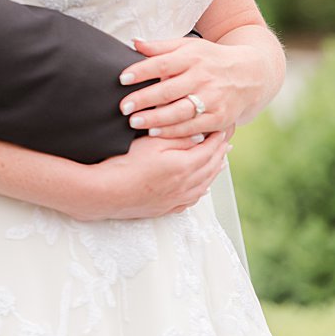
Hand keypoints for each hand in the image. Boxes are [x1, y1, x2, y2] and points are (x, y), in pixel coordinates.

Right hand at [69, 130, 231, 221]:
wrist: (107, 192)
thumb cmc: (126, 164)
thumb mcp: (151, 143)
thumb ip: (177, 138)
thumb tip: (198, 136)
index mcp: (185, 166)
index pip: (209, 149)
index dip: (218, 137)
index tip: (223, 128)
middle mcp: (187, 185)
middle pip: (211, 167)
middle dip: (220, 153)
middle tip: (227, 142)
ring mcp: (178, 198)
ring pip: (205, 184)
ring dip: (214, 171)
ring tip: (220, 162)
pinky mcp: (167, 207)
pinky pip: (193, 199)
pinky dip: (202, 190)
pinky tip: (202, 188)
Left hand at [117, 36, 267, 136]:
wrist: (250, 74)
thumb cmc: (211, 59)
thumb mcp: (188, 46)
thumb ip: (160, 47)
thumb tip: (134, 43)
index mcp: (192, 57)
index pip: (162, 64)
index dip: (140, 71)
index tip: (122, 79)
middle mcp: (203, 78)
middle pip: (168, 90)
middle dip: (143, 99)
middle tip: (123, 107)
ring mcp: (213, 99)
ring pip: (180, 112)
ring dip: (155, 119)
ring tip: (134, 123)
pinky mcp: (220, 117)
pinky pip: (194, 127)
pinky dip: (174, 132)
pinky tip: (156, 133)